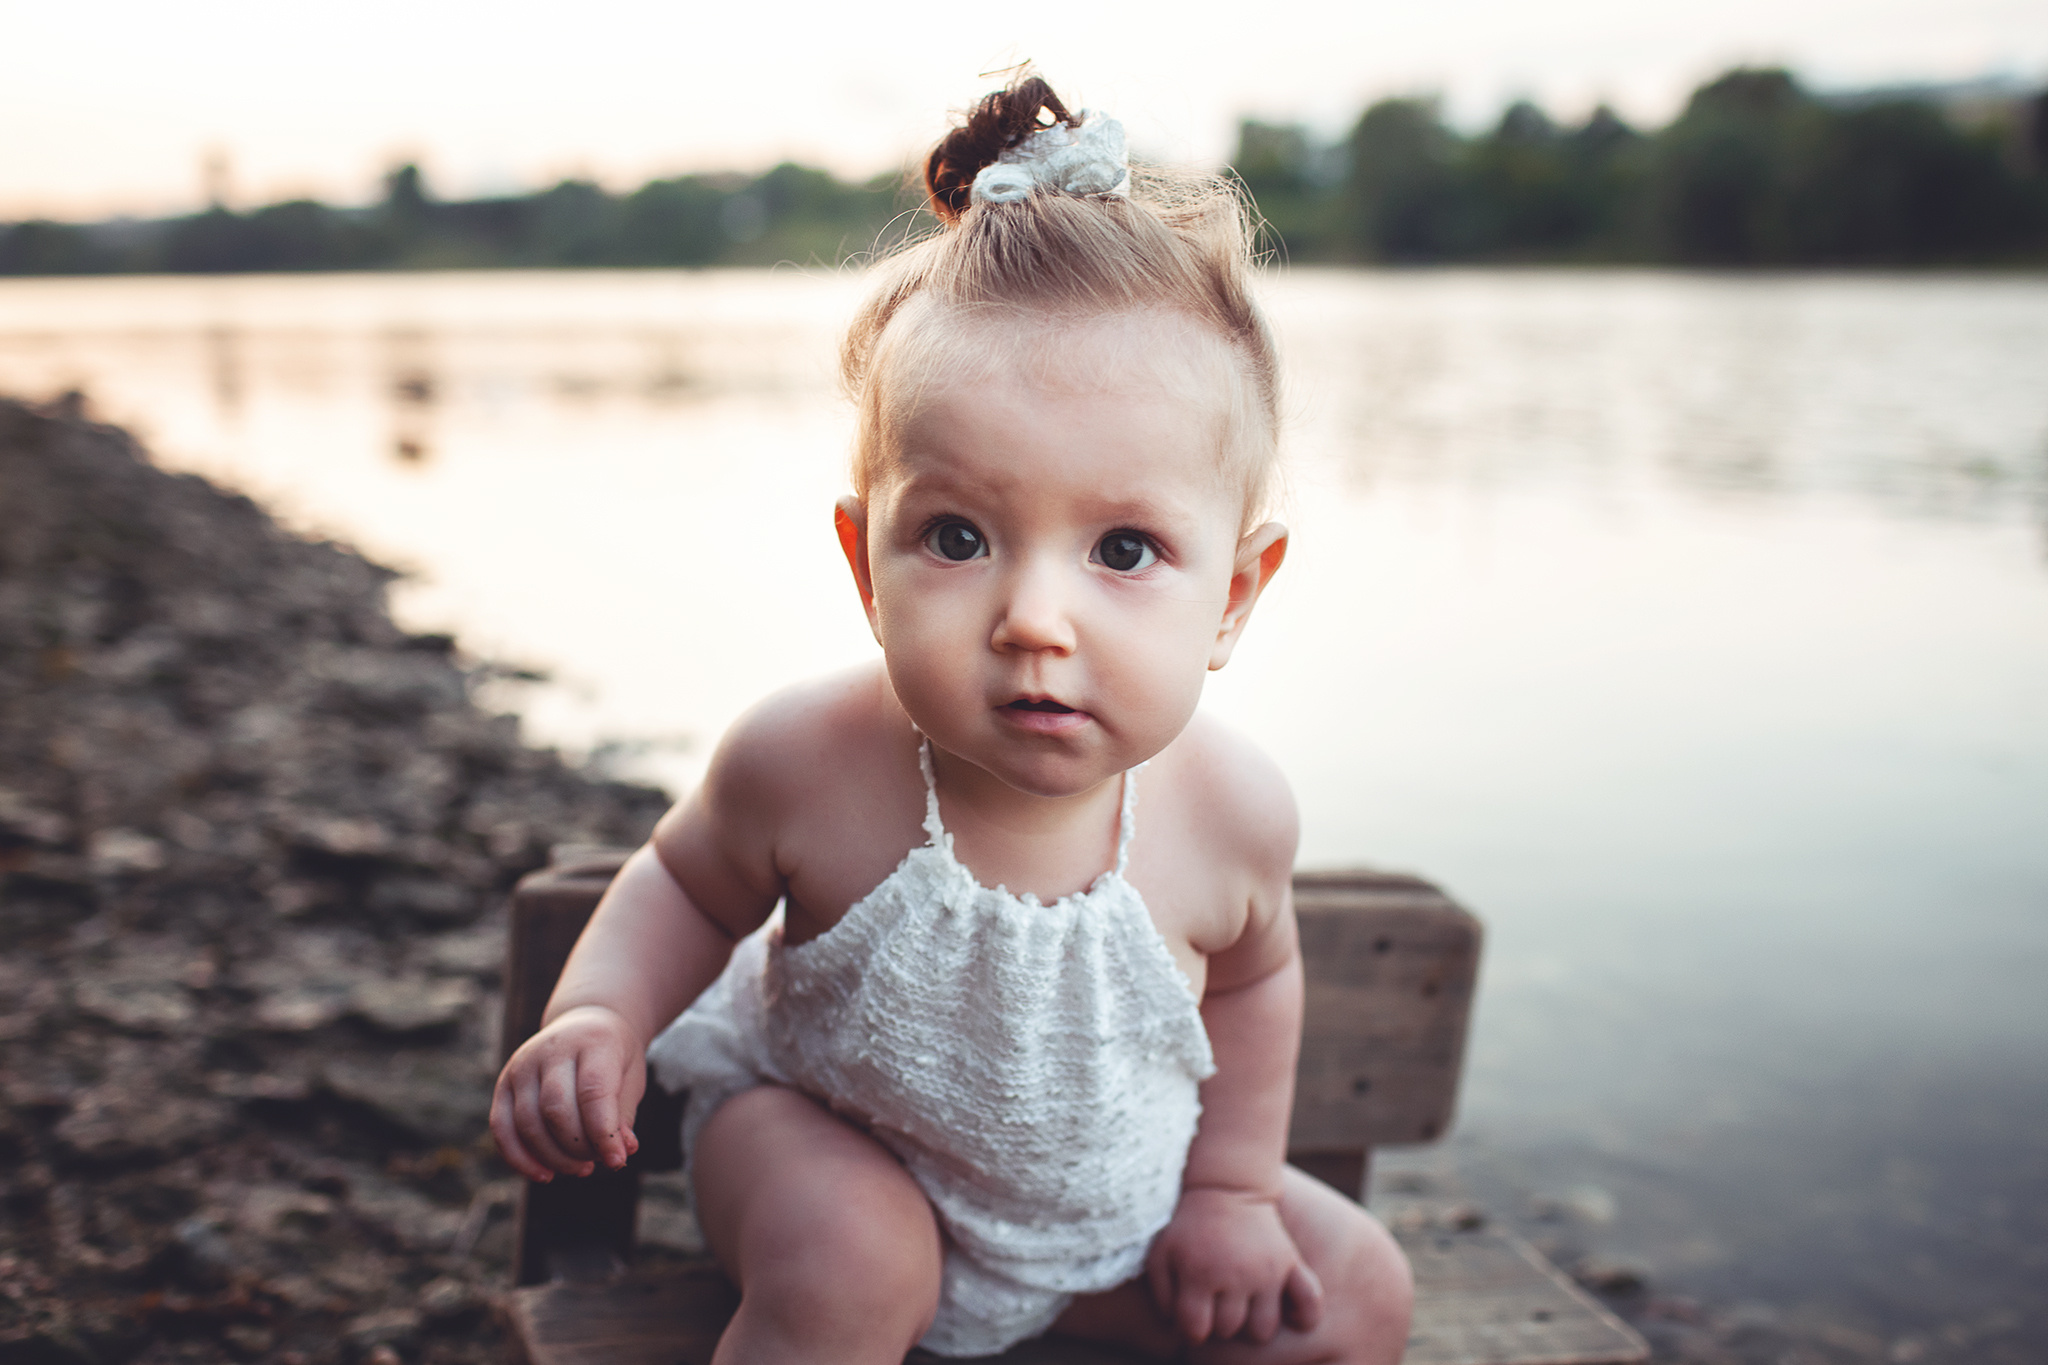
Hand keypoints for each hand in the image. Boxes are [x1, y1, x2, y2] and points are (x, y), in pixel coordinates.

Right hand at [490, 1004, 646, 1181]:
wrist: (586, 1024)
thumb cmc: (613, 1059)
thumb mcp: (630, 1079)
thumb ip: (622, 1117)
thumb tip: (620, 1154)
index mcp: (593, 1042)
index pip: (593, 1092)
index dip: (603, 1134)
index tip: (617, 1162)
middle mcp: (552, 1049)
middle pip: (556, 1109)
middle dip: (578, 1147)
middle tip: (596, 1162)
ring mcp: (523, 1064)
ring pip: (528, 1122)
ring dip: (553, 1157)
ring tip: (580, 1168)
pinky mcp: (504, 1083)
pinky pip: (501, 1127)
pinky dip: (520, 1158)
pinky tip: (544, 1174)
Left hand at [1146, 1186, 1324, 1344]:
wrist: (1226, 1187)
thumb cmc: (1189, 1225)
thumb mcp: (1162, 1252)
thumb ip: (1162, 1295)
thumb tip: (1176, 1327)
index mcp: (1199, 1273)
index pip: (1195, 1330)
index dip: (1191, 1327)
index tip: (1192, 1312)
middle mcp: (1235, 1275)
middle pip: (1229, 1330)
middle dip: (1218, 1322)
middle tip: (1215, 1300)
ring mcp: (1266, 1271)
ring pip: (1263, 1329)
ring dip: (1252, 1323)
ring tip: (1243, 1304)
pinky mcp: (1290, 1264)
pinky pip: (1309, 1303)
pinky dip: (1302, 1316)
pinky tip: (1286, 1312)